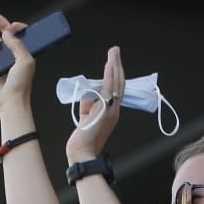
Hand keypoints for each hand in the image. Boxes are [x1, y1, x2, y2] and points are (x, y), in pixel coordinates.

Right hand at [0, 14, 34, 116]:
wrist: (11, 102)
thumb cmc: (21, 84)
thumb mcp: (25, 60)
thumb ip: (17, 45)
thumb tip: (7, 33)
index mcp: (27, 55)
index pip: (22, 36)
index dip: (17, 28)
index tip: (12, 25)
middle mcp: (16, 57)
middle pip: (8, 37)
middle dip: (1, 26)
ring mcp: (5, 63)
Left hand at [65, 46, 123, 163]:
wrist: (83, 152)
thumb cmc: (83, 138)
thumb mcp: (86, 116)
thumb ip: (89, 103)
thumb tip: (89, 92)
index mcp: (112, 111)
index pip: (117, 88)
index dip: (116, 74)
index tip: (114, 62)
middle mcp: (115, 109)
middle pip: (120, 82)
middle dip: (118, 65)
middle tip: (116, 51)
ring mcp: (112, 109)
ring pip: (116, 82)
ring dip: (115, 65)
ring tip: (113, 52)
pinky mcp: (105, 109)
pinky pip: (109, 88)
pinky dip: (110, 74)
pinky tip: (109, 64)